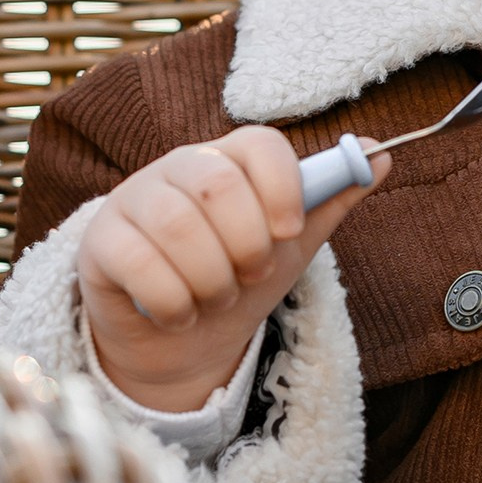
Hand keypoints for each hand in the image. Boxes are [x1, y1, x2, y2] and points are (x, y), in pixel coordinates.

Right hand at [78, 129, 386, 411]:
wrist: (184, 340)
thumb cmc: (239, 278)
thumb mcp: (293, 244)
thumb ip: (332, 199)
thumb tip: (381, 156)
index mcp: (229, 159)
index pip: (258, 143)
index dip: (282, 186)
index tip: (288, 231)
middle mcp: (177, 168)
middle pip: (218, 184)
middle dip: (246, 245)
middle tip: (250, 274)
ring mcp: (133, 201)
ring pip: (178, 226)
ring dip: (211, 279)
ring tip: (216, 297)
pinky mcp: (100, 243)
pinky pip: (139, 264)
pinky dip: (173, 302)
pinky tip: (180, 312)